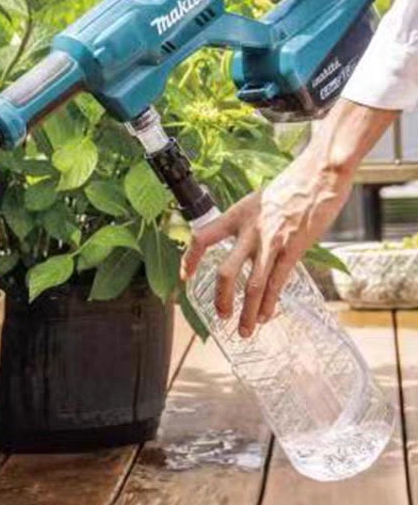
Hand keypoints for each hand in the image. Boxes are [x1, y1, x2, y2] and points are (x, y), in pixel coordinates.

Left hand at [180, 100, 397, 336]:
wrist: (320, 174)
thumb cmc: (293, 185)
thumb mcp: (259, 199)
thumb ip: (249, 222)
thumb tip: (244, 241)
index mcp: (236, 215)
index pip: (203, 237)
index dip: (190, 258)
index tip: (184, 276)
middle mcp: (249, 230)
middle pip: (225, 273)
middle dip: (221, 299)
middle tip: (220, 315)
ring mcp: (271, 242)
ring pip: (252, 286)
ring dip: (246, 312)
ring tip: (243, 330)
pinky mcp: (293, 250)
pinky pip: (277, 283)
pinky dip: (269, 304)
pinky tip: (265, 316)